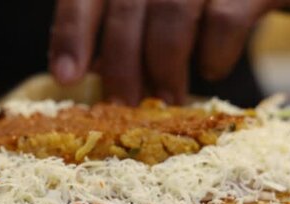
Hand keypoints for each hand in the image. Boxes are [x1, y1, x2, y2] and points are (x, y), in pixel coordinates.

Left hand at [48, 0, 289, 104]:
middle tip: (122, 107)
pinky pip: (224, 20)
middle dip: (120, 65)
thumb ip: (127, 29)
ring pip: (171, 13)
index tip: (66, 78)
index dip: (71, 33)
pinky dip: (213, 55)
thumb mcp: (156, 11)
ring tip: (166, 101)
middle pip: (126, 7)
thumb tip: (94, 72)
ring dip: (164, 68)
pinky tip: (211, 69)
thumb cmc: (208, 1)